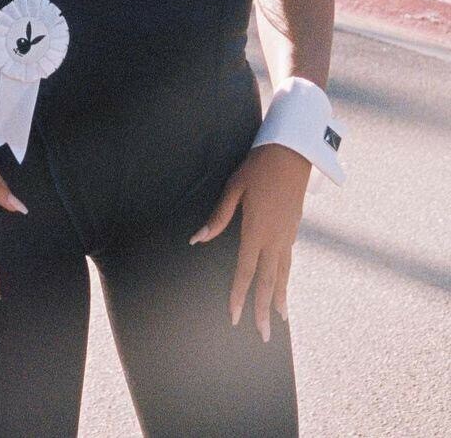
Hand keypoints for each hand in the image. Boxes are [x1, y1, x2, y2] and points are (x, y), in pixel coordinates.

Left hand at [190, 143, 309, 342]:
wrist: (292, 155)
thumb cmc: (258, 168)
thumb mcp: (234, 188)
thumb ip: (218, 217)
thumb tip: (197, 239)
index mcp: (256, 230)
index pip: (245, 271)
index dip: (239, 295)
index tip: (235, 317)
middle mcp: (274, 239)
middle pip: (268, 281)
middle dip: (263, 309)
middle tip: (264, 336)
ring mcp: (287, 236)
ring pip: (283, 274)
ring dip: (279, 299)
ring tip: (279, 319)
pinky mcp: (294, 231)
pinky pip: (289, 262)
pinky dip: (286, 280)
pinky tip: (283, 287)